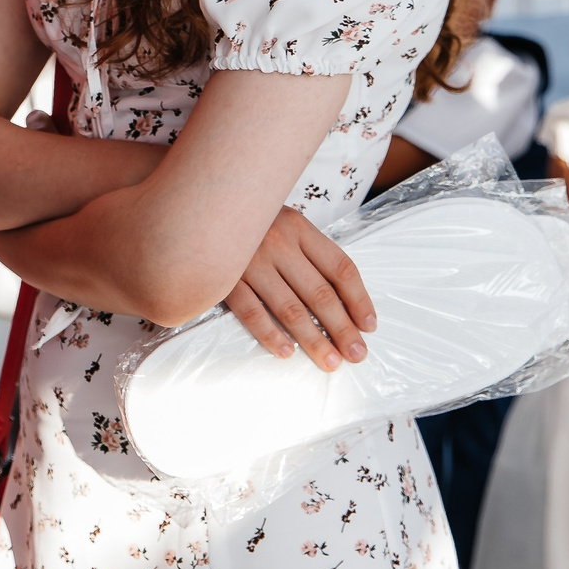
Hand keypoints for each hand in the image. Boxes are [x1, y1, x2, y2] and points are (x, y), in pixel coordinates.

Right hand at [223, 207, 375, 369]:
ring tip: (330, 361)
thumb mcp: (284, 222)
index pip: (340, 268)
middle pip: (320, 293)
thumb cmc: (249, 222)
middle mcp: (278, 242)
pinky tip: (286, 351)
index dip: (359, 299)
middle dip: (342, 328)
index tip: (369, 326)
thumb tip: (342, 299)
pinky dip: (270, 334)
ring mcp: (250, 261)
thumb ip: (308, 252)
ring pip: (290, 308)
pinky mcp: (224, 278)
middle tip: (357, 353)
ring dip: (313, 339)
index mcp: (299, 228)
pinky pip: (251, 312)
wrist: (200, 206)